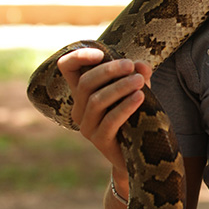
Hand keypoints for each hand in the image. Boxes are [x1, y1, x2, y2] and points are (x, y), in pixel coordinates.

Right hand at [57, 48, 151, 181]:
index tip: (100, 53)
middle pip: (85, 83)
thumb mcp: (138, 90)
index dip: (78, 56)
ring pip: (97, 101)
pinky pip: (110, 120)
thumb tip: (141, 65)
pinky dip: (125, 106)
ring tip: (139, 81)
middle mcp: (80, 108)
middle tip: (131, 66)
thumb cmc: (136, 117)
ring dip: (119, 87)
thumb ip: (138, 76)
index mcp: (83, 92)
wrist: (140, 154)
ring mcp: (87, 126)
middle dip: (109, 71)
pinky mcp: (99, 141)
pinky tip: (139, 97)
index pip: (67, 67)